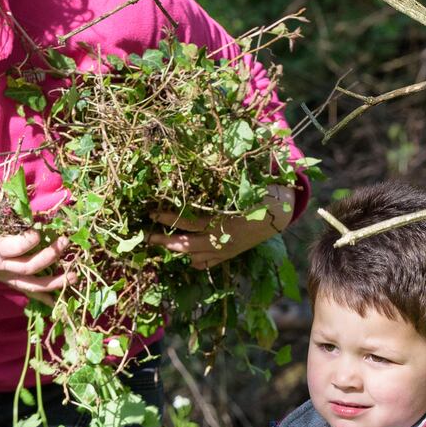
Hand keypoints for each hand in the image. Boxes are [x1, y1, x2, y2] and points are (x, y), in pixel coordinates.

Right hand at [0, 207, 68, 299]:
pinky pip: (27, 292)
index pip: (15, 248)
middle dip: (49, 256)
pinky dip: (43, 298)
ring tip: (73, 276)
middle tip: (63, 242)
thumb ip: (10, 217)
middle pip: (28, 268)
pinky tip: (59, 301)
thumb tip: (37, 213)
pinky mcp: (6, 282)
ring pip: (31, 285)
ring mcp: (4, 277)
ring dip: (55, 282)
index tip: (39, 231)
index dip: (30, 241)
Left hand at [149, 184, 294, 269]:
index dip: (168, 218)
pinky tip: (190, 258)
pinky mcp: (230, 255)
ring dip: (178, 250)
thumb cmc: (258, 195)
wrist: (279, 214)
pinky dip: (198, 261)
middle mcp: (220, 239)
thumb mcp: (238, 187)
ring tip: (163, 244)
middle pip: (185, 244)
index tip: (152, 213)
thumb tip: (196, 163)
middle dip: (164, 241)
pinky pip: (209, 263)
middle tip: (146, 238)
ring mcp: (224, 250)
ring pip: (194, 256)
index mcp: (220, 221)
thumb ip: (214, 183)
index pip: (187, 222)